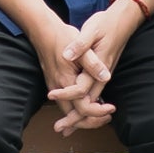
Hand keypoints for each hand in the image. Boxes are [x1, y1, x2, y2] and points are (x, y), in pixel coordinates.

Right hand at [34, 13, 114, 131]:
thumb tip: (106, 76)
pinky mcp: (54, 83)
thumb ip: (93, 63)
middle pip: (73, 116)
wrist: (42, 30)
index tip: (111, 108)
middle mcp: (58, 88)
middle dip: (90, 121)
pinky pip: (65, 103)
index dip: (97, 112)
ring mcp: (54, 86)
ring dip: (83, 117)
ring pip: (68, 111)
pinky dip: (76, 110)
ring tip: (101, 115)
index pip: (82, 108)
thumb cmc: (62, 36)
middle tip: (107, 117)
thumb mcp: (81, 46)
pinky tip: (87, 107)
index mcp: (66, 80)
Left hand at [57, 0, 138, 130]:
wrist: (124, 20)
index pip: (81, 89)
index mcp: (97, 66)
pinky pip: (94, 97)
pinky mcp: (103, 75)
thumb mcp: (92, 29)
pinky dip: (86, 107)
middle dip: (75, 118)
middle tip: (60, 129)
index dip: (66, 94)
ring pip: (92, 103)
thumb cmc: (106, 24)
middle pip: (89, 104)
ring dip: (80, 116)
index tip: (50, 94)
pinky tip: (79, 111)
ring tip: (66, 127)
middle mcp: (102, 75)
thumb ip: (81, 44)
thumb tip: (69, 55)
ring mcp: (103, 76)